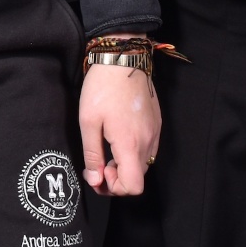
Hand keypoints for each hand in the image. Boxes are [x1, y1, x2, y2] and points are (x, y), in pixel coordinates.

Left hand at [78, 62, 159, 196]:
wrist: (124, 58)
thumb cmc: (102, 87)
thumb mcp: (88, 121)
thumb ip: (92, 154)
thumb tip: (95, 179)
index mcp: (130, 144)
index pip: (133, 187)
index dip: (115, 187)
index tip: (99, 172)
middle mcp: (148, 142)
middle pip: (138, 178)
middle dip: (117, 178)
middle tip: (98, 163)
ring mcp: (155, 132)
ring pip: (143, 164)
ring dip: (126, 165)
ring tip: (108, 148)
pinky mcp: (157, 123)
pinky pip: (148, 149)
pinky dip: (134, 152)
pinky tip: (119, 136)